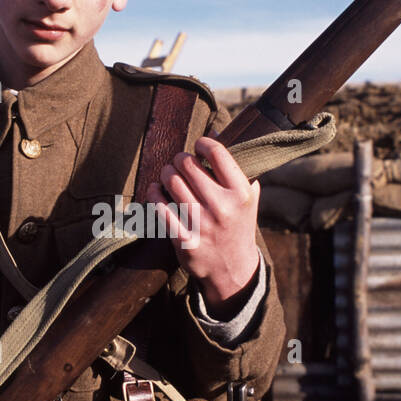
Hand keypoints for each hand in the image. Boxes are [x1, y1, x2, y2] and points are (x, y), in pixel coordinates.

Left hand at [147, 136, 260, 314]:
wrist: (234, 270)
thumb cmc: (238, 224)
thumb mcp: (247, 196)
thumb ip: (236, 165)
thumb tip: (214, 130)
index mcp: (240, 193)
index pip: (217, 153)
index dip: (203, 143)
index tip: (198, 147)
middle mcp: (222, 207)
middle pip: (188, 165)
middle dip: (180, 159)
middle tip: (179, 163)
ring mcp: (202, 225)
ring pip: (172, 182)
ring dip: (166, 174)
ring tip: (168, 175)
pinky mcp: (184, 240)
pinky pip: (160, 208)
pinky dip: (154, 194)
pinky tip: (155, 190)